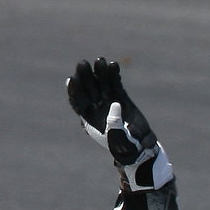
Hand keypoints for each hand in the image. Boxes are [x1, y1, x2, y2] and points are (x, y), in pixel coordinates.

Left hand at [65, 57, 171, 189]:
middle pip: (88, 89)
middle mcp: (96, 107)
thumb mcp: (118, 139)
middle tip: (83, 63)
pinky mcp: (120, 97)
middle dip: (85, 76)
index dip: (74, 91)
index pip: (78, 102)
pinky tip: (113, 65)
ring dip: (100, 72)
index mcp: (89, 119)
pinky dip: (114, 75)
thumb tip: (116, 104)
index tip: (72, 79)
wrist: (137, 148)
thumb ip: (114, 124)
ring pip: (101, 83)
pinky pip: (115, 84)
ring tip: (101, 60)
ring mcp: (108, 100)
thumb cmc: (124, 147)